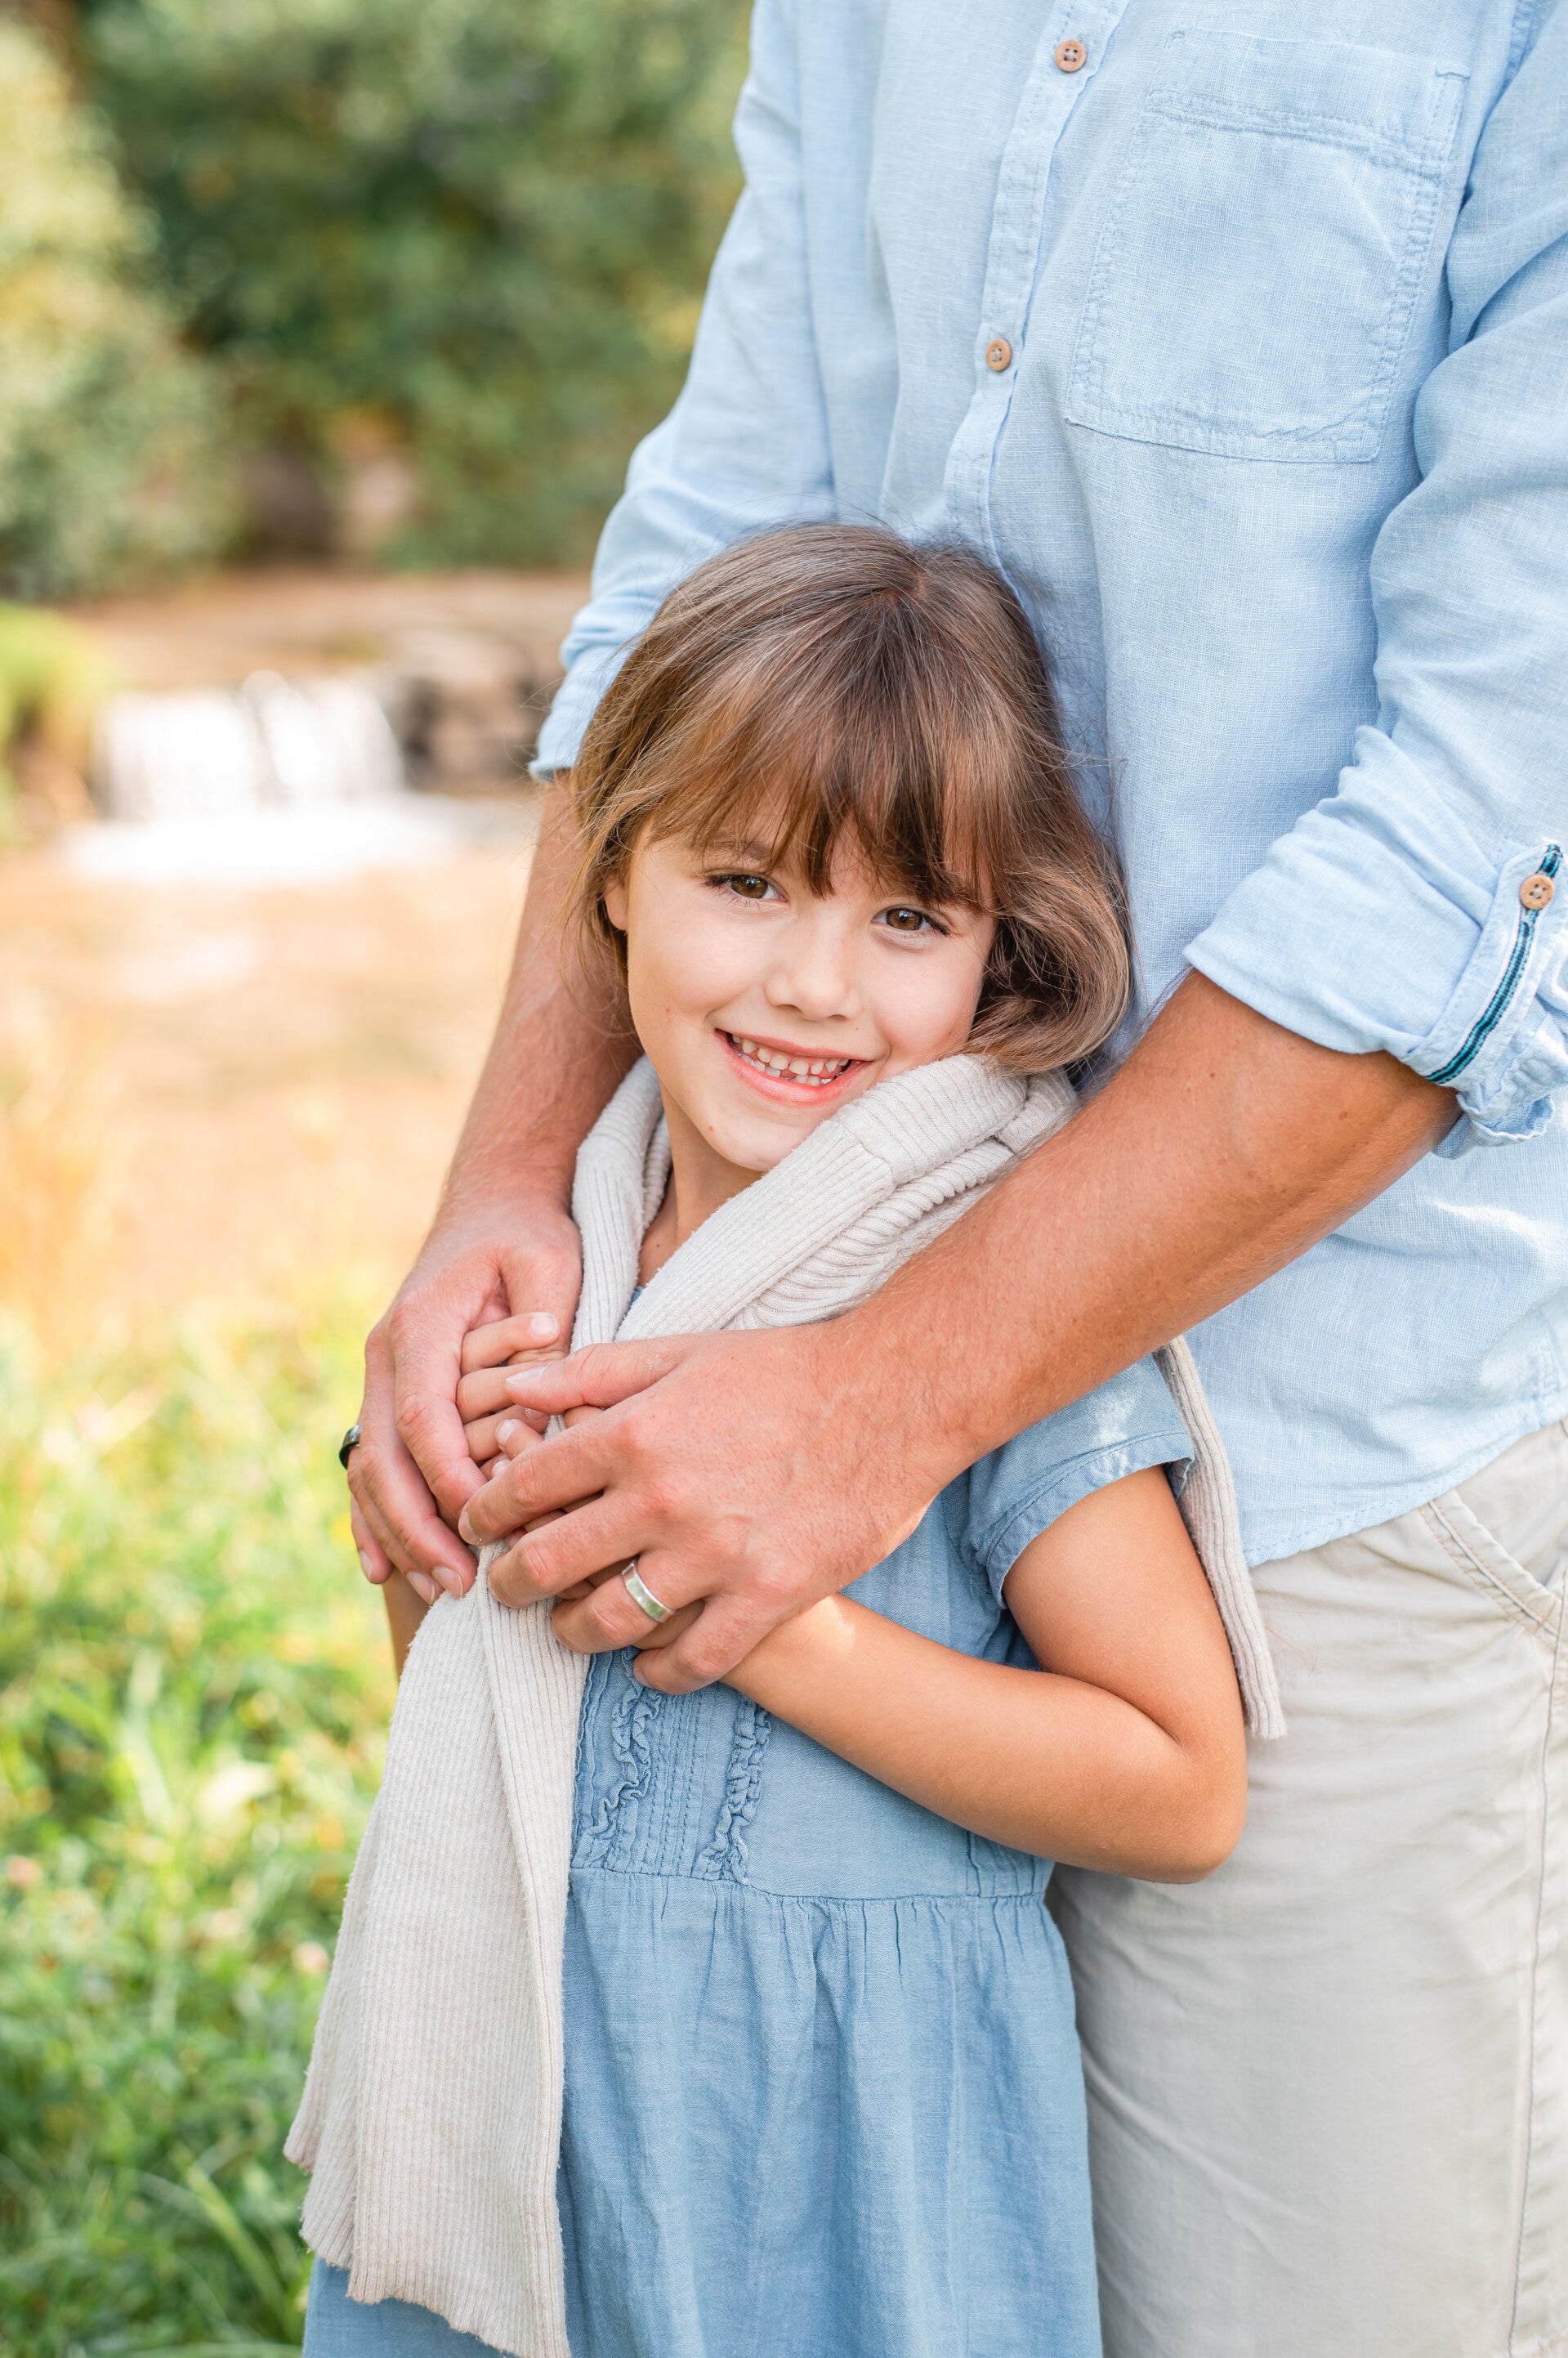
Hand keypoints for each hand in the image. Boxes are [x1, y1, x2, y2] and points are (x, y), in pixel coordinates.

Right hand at [347, 1193, 582, 1601]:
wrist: (491, 1200)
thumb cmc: (529, 1234)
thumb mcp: (552, 1265)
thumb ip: (544, 1338)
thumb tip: (539, 1424)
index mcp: (421, 1322)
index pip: (422, 1417)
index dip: (447, 1480)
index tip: (482, 1529)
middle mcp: (386, 1351)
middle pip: (383, 1456)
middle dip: (417, 1527)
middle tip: (459, 1586)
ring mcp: (379, 1373)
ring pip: (369, 1468)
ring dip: (398, 1533)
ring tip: (439, 1591)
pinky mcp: (387, 1390)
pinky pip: (368, 1463)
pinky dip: (373, 1517)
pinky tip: (383, 1569)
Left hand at [459, 1324, 943, 1690]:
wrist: (895, 1397)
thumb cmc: (785, 1368)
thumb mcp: (683, 1350)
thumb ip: (594, 1372)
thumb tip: (515, 1387)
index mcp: (633, 1432)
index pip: (524, 1485)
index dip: (485, 1511)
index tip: (479, 1526)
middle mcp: (661, 1499)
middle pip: (548, 1564)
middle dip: (512, 1583)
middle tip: (506, 1588)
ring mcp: (714, 1555)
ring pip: (607, 1623)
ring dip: (573, 1634)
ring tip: (570, 1628)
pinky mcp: (767, 1597)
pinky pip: (691, 1661)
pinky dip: (658, 1673)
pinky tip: (649, 1666)